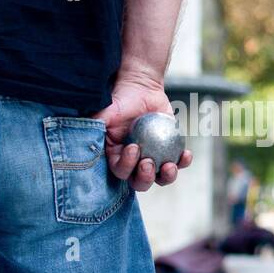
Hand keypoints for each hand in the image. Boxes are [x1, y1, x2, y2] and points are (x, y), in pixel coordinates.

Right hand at [95, 68, 190, 191]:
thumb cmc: (119, 102)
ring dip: (166, 177)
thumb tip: (88, 146)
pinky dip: (183, 162)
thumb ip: (93, 130)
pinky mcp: (169, 151)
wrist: (141, 89)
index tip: (133, 147)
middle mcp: (134, 164)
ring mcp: (153, 159)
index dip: (126, 165)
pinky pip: (178, 162)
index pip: (119, 171)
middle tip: (149, 162)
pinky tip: (185, 155)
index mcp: (115, 159)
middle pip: (139, 182)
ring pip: (160, 178)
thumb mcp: (103, 115)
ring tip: (170, 165)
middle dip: (145, 178)